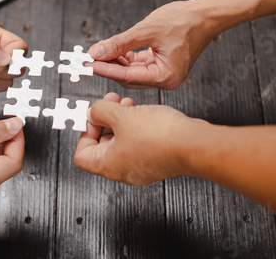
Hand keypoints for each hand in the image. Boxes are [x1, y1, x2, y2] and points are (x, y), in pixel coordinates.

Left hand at [74, 93, 207, 184]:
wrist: (193, 144)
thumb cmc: (160, 136)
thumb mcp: (121, 115)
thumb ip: (101, 111)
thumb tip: (93, 112)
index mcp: (108, 165)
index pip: (81, 155)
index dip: (84, 133)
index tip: (92, 117)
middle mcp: (122, 171)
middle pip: (101, 147)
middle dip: (104, 121)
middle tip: (110, 103)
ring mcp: (140, 168)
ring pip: (120, 143)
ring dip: (120, 121)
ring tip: (127, 104)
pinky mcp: (155, 161)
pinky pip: (137, 144)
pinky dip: (134, 127)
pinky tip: (141, 112)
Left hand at [87, 0, 220, 89]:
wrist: (206, 14)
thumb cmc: (185, 21)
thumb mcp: (146, 31)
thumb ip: (119, 43)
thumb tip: (97, 52)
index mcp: (165, 76)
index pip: (127, 76)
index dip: (106, 69)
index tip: (89, 64)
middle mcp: (166, 80)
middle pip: (129, 77)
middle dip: (109, 66)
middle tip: (91, 58)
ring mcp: (165, 74)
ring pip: (133, 72)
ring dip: (117, 61)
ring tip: (101, 52)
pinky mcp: (164, 66)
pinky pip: (140, 65)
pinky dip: (127, 58)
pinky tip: (116, 50)